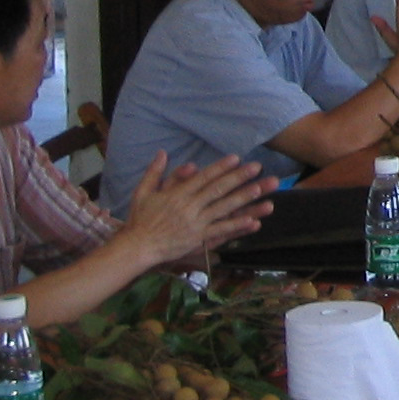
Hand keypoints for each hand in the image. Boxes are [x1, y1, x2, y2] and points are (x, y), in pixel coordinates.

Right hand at [122, 152, 275, 267]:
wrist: (136, 247)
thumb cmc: (140, 219)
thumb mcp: (143, 192)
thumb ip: (154, 172)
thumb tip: (162, 152)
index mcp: (177, 195)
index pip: (203, 178)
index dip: (220, 167)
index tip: (236, 158)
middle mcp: (189, 208)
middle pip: (218, 190)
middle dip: (239, 178)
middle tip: (257, 167)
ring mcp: (196, 225)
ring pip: (224, 209)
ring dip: (244, 199)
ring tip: (262, 189)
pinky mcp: (199, 240)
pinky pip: (221, 232)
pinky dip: (237, 226)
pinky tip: (254, 221)